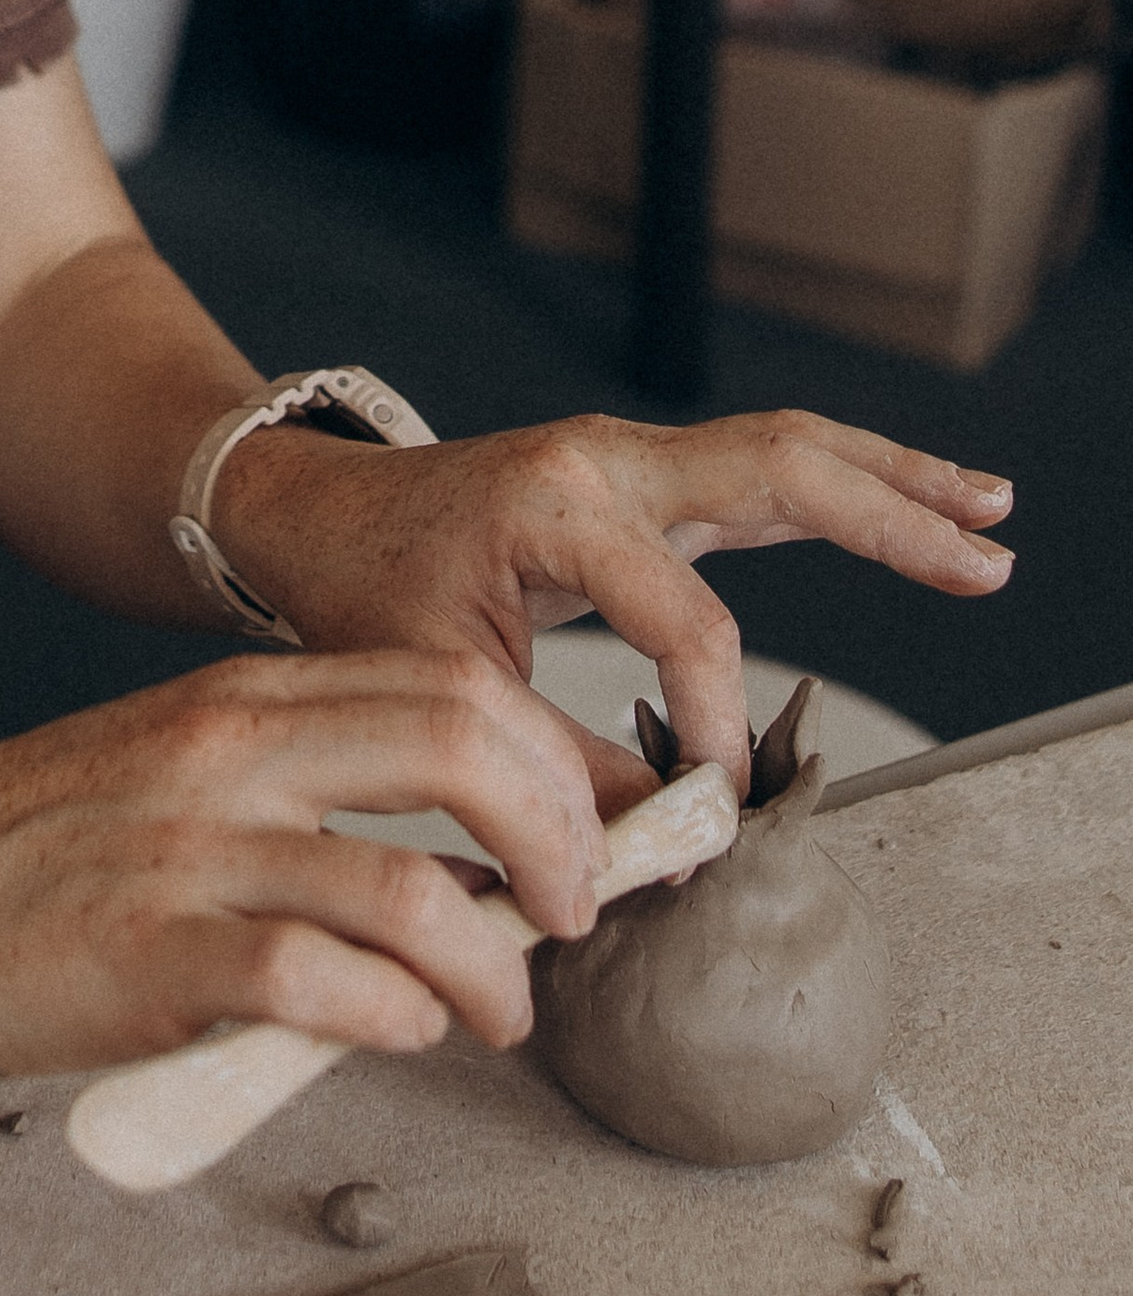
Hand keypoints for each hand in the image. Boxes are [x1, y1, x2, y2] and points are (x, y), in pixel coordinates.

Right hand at [0, 650, 606, 1077]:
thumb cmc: (26, 850)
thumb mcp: (175, 771)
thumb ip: (302, 796)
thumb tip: (462, 876)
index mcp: (241, 700)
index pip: (455, 685)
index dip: (558, 760)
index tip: (593, 833)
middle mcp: (228, 753)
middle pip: (464, 746)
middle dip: (561, 841)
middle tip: (570, 915)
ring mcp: (190, 853)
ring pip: (414, 889)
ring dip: (493, 971)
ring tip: (495, 1010)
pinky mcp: (150, 958)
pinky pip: (319, 984)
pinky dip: (391, 1019)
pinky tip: (390, 1032)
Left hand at [216, 409, 1014, 803]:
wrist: (306, 513)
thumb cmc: (359, 590)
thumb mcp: (439, 687)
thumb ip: (552, 767)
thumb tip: (660, 845)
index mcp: (554, 499)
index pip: (681, 612)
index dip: (713, 711)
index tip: (715, 799)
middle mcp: (605, 457)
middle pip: (775, 468)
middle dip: (887, 516)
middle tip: (982, 555)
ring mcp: (628, 455)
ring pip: (784, 449)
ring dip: (890, 479)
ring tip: (987, 508)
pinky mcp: (639, 475)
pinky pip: (760, 466)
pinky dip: (842, 481)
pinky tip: (912, 498)